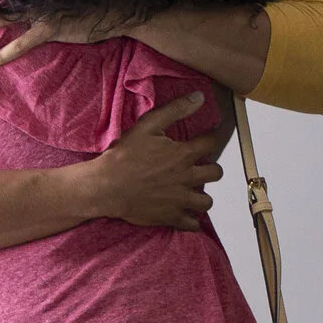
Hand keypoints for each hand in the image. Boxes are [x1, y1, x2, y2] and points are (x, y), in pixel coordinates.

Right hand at [71, 95, 218, 230]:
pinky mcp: (170, 217)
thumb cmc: (124, 156)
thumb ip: (175, 110)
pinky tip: (186, 215)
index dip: (210, 138)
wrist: (107, 186)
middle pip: (216, 173)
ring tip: (193, 192)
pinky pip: (192, 224)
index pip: (211, 143)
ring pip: (206, 201)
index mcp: (183, 154)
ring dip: (203, 196)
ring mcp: (180, 200)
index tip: (206, 139)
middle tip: (201, 167)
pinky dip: (192, 221)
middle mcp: (187, 177)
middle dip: (211, 168)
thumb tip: (198, 97)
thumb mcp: (148, 125)